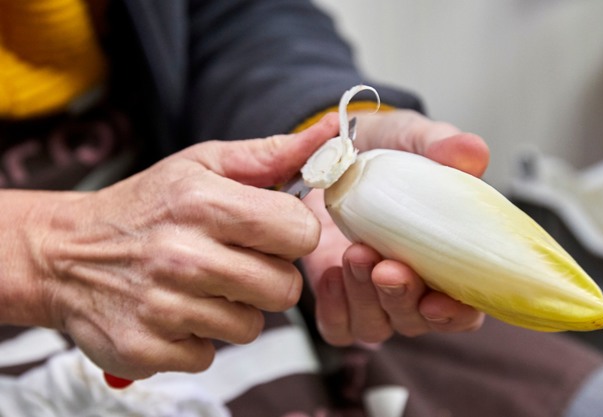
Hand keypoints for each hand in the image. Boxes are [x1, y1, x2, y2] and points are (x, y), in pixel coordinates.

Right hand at [29, 114, 338, 378]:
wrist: (65, 253)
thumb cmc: (147, 205)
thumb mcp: (202, 164)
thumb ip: (271, 154)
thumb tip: (331, 133)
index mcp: (204, 203)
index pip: (301, 232)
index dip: (292, 235)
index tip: (270, 232)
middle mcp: (183, 256)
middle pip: (284, 288)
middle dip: (269, 276)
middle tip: (236, 262)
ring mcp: (163, 307)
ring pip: (251, 326)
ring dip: (234, 309)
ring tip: (202, 285)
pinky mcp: (147, 347)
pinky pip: (211, 354)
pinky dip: (199, 336)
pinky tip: (176, 310)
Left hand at [302, 109, 488, 345]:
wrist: (333, 154)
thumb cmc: (385, 153)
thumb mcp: (412, 138)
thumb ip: (441, 146)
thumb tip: (470, 152)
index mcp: (445, 260)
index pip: (464, 309)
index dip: (457, 314)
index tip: (440, 299)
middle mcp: (411, 286)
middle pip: (415, 321)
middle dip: (403, 299)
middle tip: (390, 268)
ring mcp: (370, 294)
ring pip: (374, 325)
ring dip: (365, 297)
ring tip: (355, 254)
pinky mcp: (335, 294)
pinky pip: (336, 325)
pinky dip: (333, 306)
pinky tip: (330, 273)